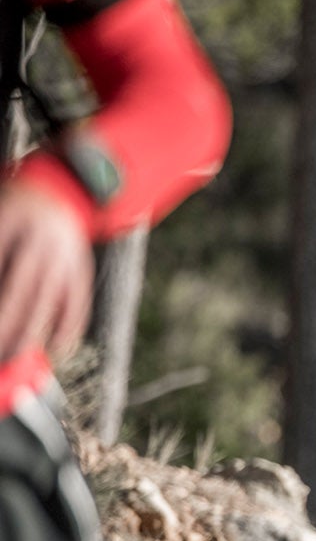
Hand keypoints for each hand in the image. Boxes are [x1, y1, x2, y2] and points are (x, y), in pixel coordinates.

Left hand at [0, 179, 93, 363]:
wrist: (66, 184)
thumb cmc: (15, 206)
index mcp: (12, 218)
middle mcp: (41, 238)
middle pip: (19, 289)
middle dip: (5, 323)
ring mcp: (65, 254)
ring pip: (48, 300)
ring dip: (31, 333)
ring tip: (14, 356)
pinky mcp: (82, 267)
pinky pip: (78, 302)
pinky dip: (69, 328)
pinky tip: (55, 348)